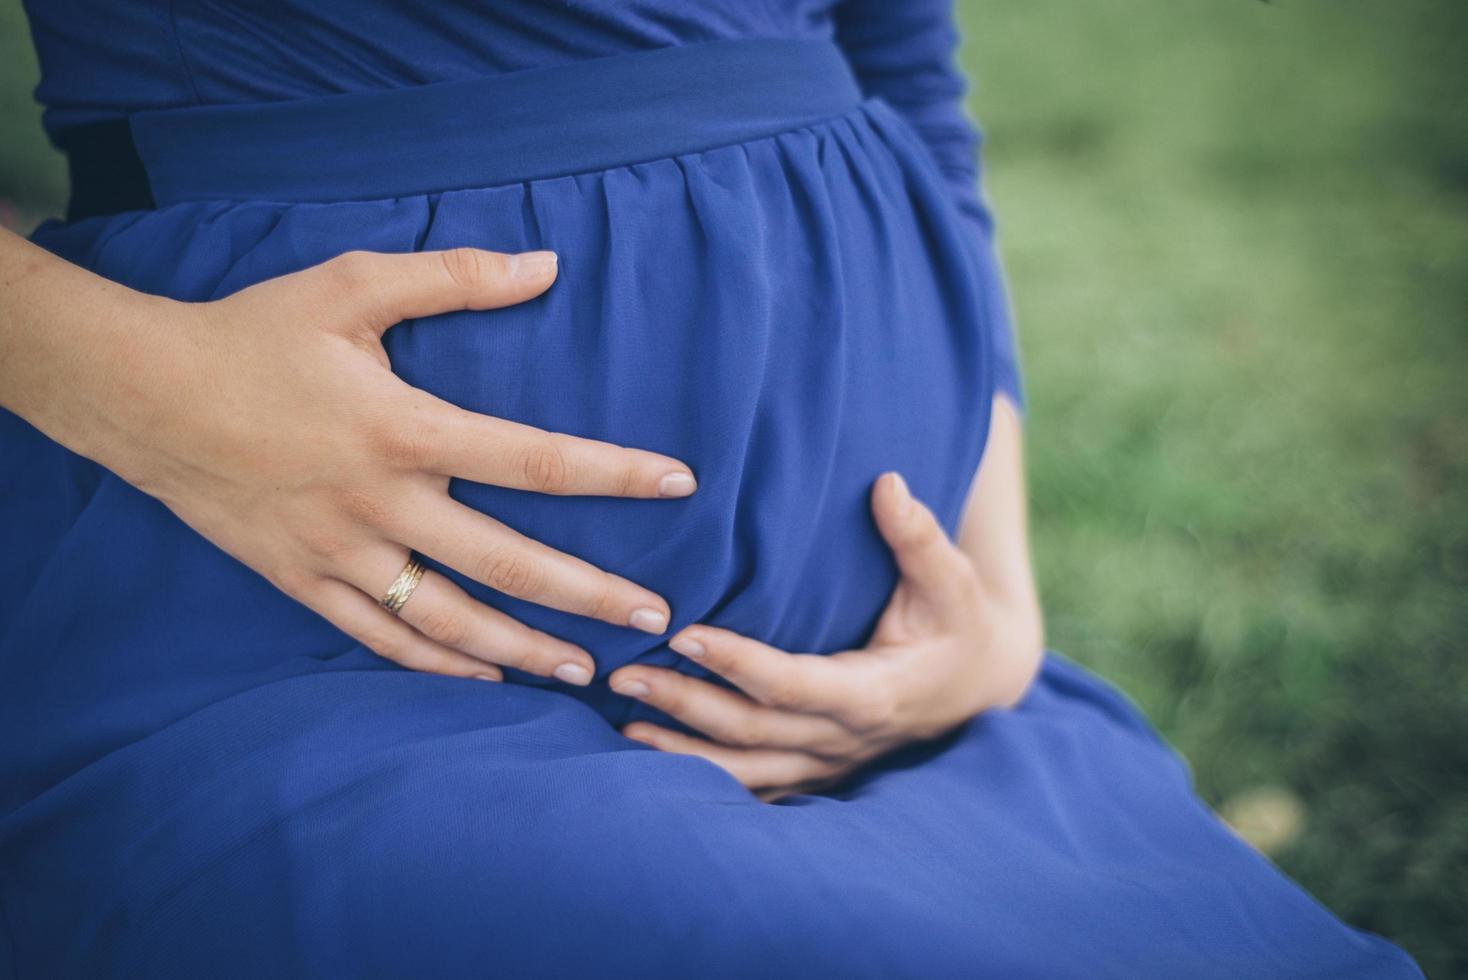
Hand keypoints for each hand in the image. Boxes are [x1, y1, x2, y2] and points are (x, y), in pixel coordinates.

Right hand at [76, 248, 696, 682]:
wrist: (143, 395)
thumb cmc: (255, 334)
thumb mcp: (351, 285)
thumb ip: (454, 278)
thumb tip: (547, 264)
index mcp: (405, 429)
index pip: (536, 459)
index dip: (615, 473)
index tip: (681, 483)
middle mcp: (381, 503)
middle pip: (508, 561)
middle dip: (589, 594)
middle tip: (654, 617)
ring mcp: (341, 553)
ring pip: (449, 618)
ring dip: (523, 648)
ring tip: (584, 671)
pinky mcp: (304, 581)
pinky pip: (381, 637)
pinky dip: (436, 662)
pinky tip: (485, 676)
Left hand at [609, 472, 1042, 799]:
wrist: (980, 684)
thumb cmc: (958, 623)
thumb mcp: (952, 580)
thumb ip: (918, 536)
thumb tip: (888, 483)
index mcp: (874, 693)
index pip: (791, 683)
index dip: (736, 663)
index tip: (683, 632)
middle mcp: (844, 738)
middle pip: (752, 730)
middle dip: (685, 702)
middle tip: (622, 669)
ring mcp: (828, 763)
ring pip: (744, 771)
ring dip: (680, 750)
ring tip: (620, 722)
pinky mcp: (815, 771)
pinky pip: (752, 785)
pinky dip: (701, 773)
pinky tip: (650, 757)